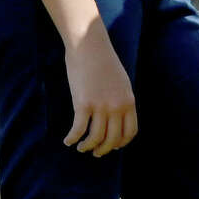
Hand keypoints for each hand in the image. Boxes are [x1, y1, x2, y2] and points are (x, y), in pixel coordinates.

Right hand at [62, 25, 136, 156]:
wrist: (89, 46)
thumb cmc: (103, 61)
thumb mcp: (121, 82)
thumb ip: (121, 99)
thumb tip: (116, 116)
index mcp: (128, 101)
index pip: (130, 132)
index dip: (120, 143)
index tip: (112, 146)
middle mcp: (117, 107)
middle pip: (112, 139)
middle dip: (103, 150)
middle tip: (95, 153)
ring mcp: (100, 106)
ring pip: (95, 138)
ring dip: (88, 147)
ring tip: (81, 148)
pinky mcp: (83, 104)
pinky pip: (78, 129)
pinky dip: (72, 138)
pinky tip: (68, 141)